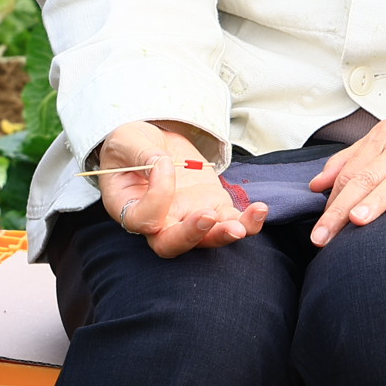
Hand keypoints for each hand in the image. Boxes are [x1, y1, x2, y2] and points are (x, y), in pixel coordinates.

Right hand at [97, 120, 265, 257]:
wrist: (153, 144)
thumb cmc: (130, 146)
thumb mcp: (126, 141)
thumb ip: (140, 154)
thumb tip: (161, 165)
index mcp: (130, 209)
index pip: (143, 219)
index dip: (157, 195)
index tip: (163, 163)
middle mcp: (160, 222)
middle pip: (173, 244)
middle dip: (192, 235)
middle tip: (207, 217)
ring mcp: (189, 216)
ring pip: (208, 238)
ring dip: (226, 233)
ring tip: (242, 226)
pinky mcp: (214, 206)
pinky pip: (231, 221)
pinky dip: (247, 221)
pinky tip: (260, 210)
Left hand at [308, 115, 385, 245]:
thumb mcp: (384, 143)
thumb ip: (349, 161)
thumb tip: (316, 185)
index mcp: (384, 138)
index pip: (351, 172)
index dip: (332, 202)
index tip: (319, 231)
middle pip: (367, 177)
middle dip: (342, 208)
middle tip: (323, 237)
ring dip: (379, 199)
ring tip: (358, 220)